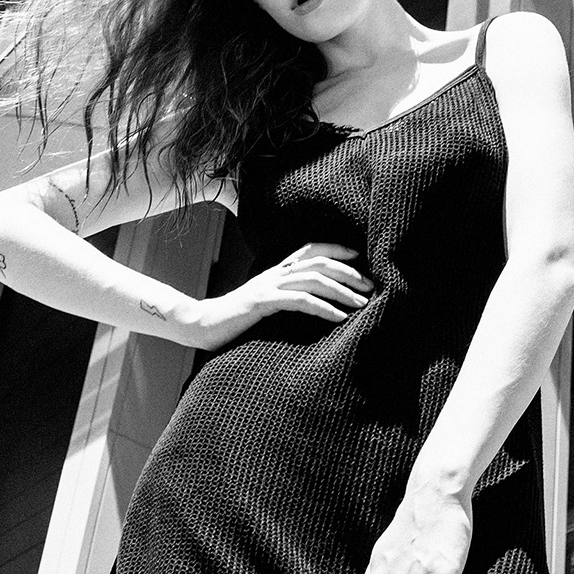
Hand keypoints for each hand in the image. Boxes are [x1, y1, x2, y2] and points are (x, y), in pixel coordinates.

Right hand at [177, 242, 371, 350]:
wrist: (202, 324)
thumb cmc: (236, 319)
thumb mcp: (266, 302)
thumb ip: (286, 296)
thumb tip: (314, 302)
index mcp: (277, 271)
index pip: (311, 249)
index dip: (336, 249)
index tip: (360, 258)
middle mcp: (275, 273)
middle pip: (320, 262)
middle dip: (349, 273)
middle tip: (371, 287)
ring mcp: (268, 286)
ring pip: (314, 279)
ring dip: (342, 292)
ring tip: (362, 304)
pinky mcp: (263, 302)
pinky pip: (299, 301)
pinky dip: (323, 308)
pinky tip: (339, 318)